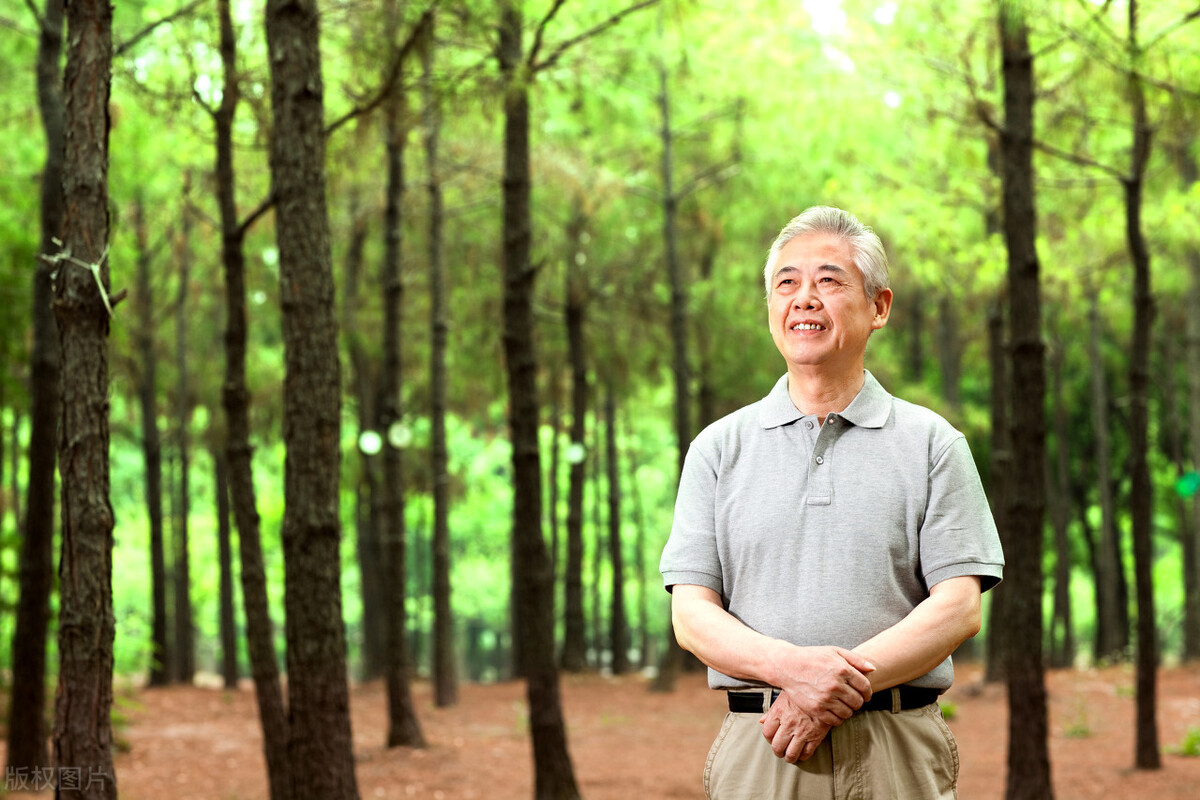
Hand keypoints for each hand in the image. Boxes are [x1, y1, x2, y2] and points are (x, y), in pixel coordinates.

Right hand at [759, 646, 874, 761]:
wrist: (788, 666)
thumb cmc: (812, 657)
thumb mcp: (834, 651)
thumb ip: (856, 659)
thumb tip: (873, 669)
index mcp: (842, 669)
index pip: (865, 687)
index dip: (868, 693)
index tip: (865, 695)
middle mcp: (835, 685)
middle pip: (858, 701)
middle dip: (858, 702)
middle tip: (852, 699)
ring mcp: (825, 698)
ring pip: (848, 712)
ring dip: (848, 710)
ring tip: (843, 705)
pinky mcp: (816, 709)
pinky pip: (835, 720)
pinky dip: (838, 718)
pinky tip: (834, 710)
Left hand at [760, 694, 832, 762]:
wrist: (823, 691)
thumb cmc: (802, 692)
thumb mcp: (784, 696)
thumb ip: (772, 711)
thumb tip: (762, 720)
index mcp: (779, 712)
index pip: (767, 732)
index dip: (768, 738)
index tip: (771, 739)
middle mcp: (789, 724)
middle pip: (777, 746)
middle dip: (778, 751)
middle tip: (780, 750)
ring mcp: (802, 731)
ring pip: (791, 753)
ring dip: (789, 757)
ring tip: (790, 755)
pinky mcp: (816, 736)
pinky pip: (807, 753)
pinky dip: (803, 756)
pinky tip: (802, 753)